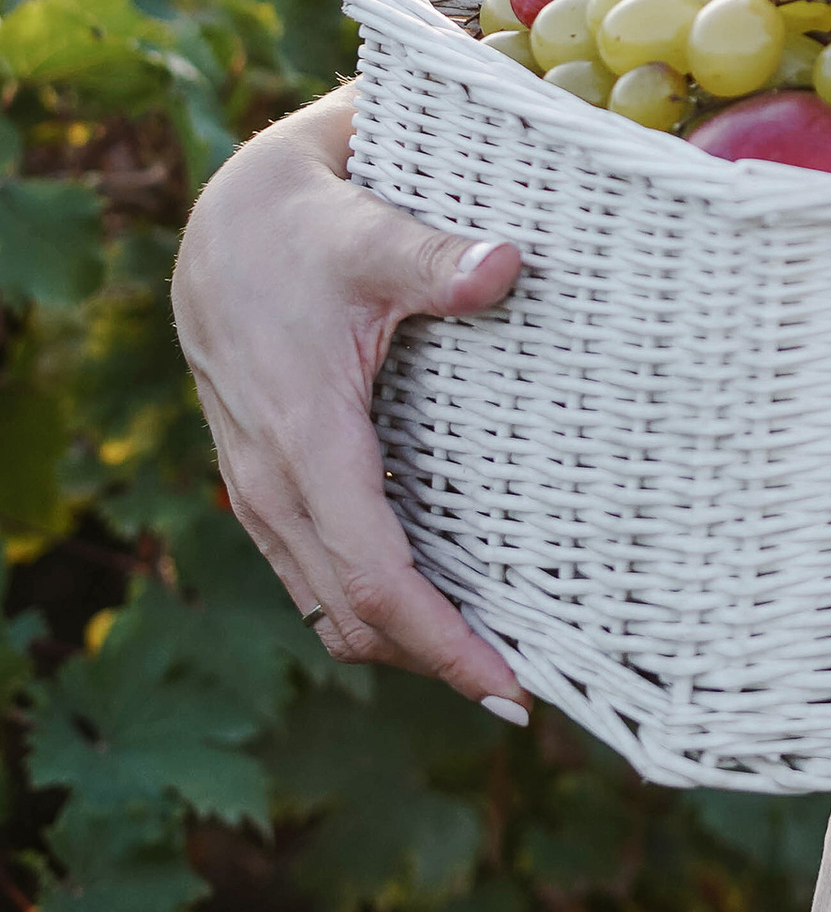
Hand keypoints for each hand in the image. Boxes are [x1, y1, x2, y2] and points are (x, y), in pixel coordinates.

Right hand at [170, 90, 530, 715]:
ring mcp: (263, 493)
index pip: (373, 577)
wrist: (226, 226)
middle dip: (432, 661)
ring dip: (400, 642)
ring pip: (329, 607)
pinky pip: (316, 575)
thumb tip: (506, 266)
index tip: (508, 684)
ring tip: (488, 658)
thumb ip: (436, 259)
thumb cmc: (304, 231)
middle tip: (522, 686)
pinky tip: (432, 600)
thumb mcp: (369, 234)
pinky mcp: (268, 487)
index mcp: (306, 440)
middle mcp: (275, 485)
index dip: (440, 642)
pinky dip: (369, 605)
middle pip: (353, 617)